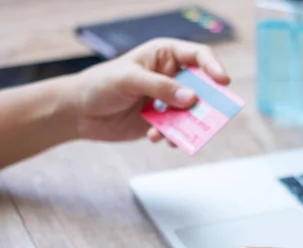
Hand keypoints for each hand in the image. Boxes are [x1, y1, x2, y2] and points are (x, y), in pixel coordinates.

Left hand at [71, 38, 229, 143]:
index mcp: (165, 55)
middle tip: (211, 115)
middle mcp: (171, 77)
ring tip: (174, 132)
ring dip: (187, 123)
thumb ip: (160, 87)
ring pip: (191, 113)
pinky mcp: (161, 122)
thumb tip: (191, 98)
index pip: (198, 56)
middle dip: (206, 102)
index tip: (223, 82)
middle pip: (202, 88)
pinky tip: (153, 136)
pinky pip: (177, 130)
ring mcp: (167, 101)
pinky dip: (171, 136)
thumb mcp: (129, 79)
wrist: (79, 112)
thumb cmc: (100, 84)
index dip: (213, 67)